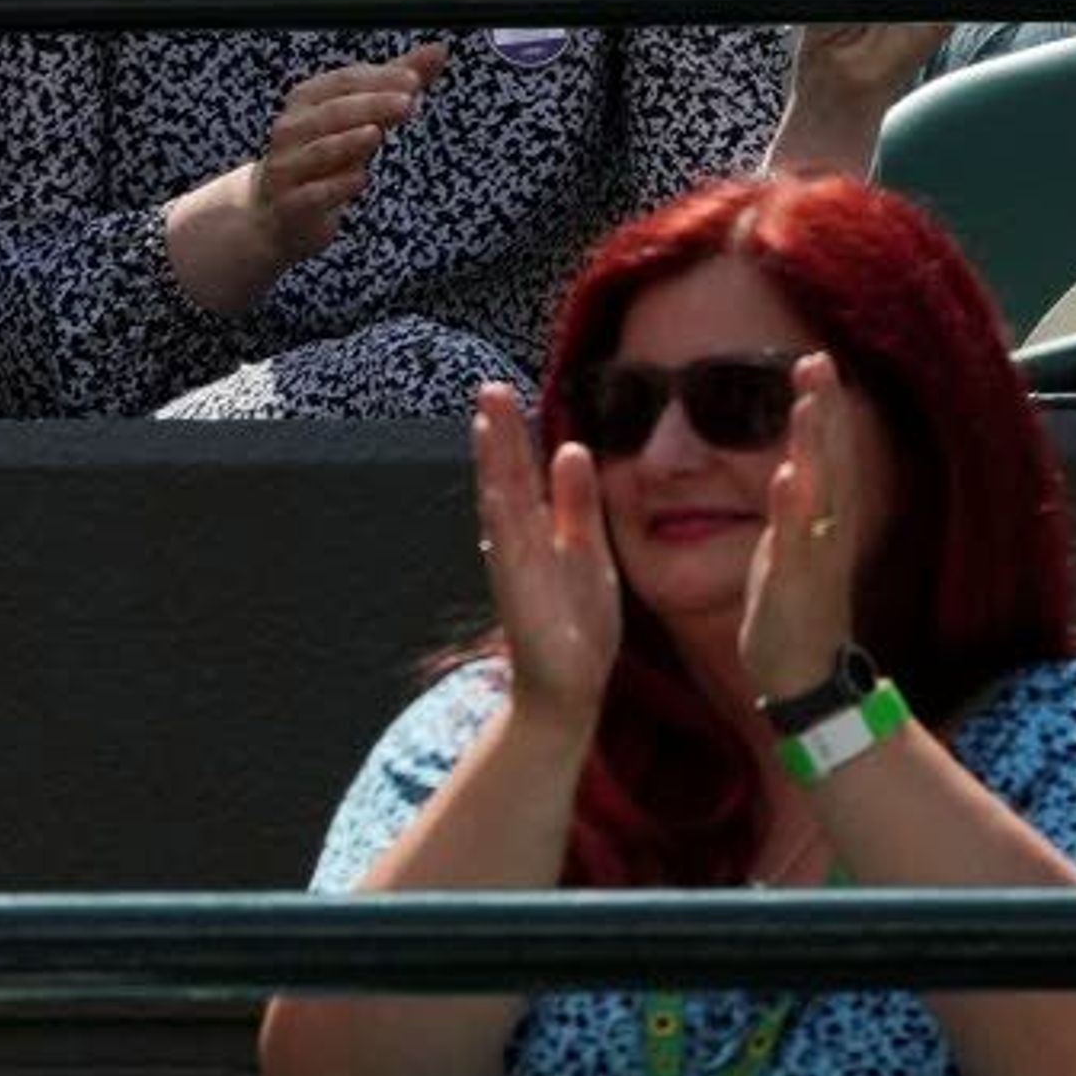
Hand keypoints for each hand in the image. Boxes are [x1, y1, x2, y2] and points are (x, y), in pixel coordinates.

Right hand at [248, 43, 445, 273]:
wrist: (279, 210)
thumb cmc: (324, 154)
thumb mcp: (360, 117)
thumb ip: (396, 85)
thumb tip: (439, 50)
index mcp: (307, 100)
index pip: (345, 81)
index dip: (379, 78)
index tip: (414, 78)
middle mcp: (292, 129)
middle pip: (334, 112)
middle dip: (371, 105)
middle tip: (408, 102)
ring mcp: (288, 167)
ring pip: (320, 151)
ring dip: (349, 142)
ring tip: (376, 133)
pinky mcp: (292, 204)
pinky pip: (315, 194)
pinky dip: (337, 186)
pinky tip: (360, 179)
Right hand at [471, 383, 620, 726]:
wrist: (569, 687)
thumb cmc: (577, 622)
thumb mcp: (589, 551)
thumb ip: (578, 504)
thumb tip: (571, 447)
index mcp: (537, 530)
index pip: (524, 472)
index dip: (516, 434)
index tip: (505, 392)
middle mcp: (518, 543)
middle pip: (507, 478)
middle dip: (499, 434)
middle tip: (489, 388)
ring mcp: (515, 567)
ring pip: (502, 505)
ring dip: (493, 465)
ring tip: (486, 422)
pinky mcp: (519, 595)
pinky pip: (508, 551)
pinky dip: (501, 519)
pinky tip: (496, 489)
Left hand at [736, 353, 865, 706]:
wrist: (802, 672)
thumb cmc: (794, 605)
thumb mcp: (791, 542)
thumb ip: (795, 500)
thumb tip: (792, 462)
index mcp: (821, 517)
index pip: (827, 452)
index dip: (824, 407)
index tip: (815, 359)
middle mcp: (826, 529)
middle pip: (831, 459)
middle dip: (825, 409)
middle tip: (817, 360)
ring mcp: (814, 555)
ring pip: (819, 492)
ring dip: (815, 446)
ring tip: (808, 402)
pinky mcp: (796, 585)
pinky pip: (796, 543)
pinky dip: (793, 510)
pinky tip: (787, 477)